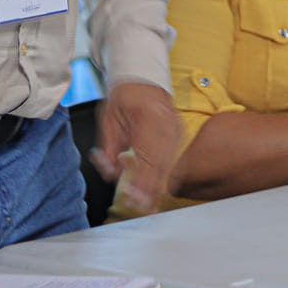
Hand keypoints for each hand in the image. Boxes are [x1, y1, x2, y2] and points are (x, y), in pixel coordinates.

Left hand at [90, 81, 179, 213]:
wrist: (142, 80)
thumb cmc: (123, 98)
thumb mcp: (108, 120)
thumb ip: (109, 148)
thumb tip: (110, 173)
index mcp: (149, 120)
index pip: (146, 156)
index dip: (140, 180)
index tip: (132, 196)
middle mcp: (166, 127)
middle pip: (161, 166)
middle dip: (150, 190)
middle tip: (142, 208)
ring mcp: (176, 132)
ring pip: (170, 166)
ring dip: (158, 188)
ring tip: (150, 207)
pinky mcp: (178, 136)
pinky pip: (175, 162)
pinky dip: (166, 178)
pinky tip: (158, 193)